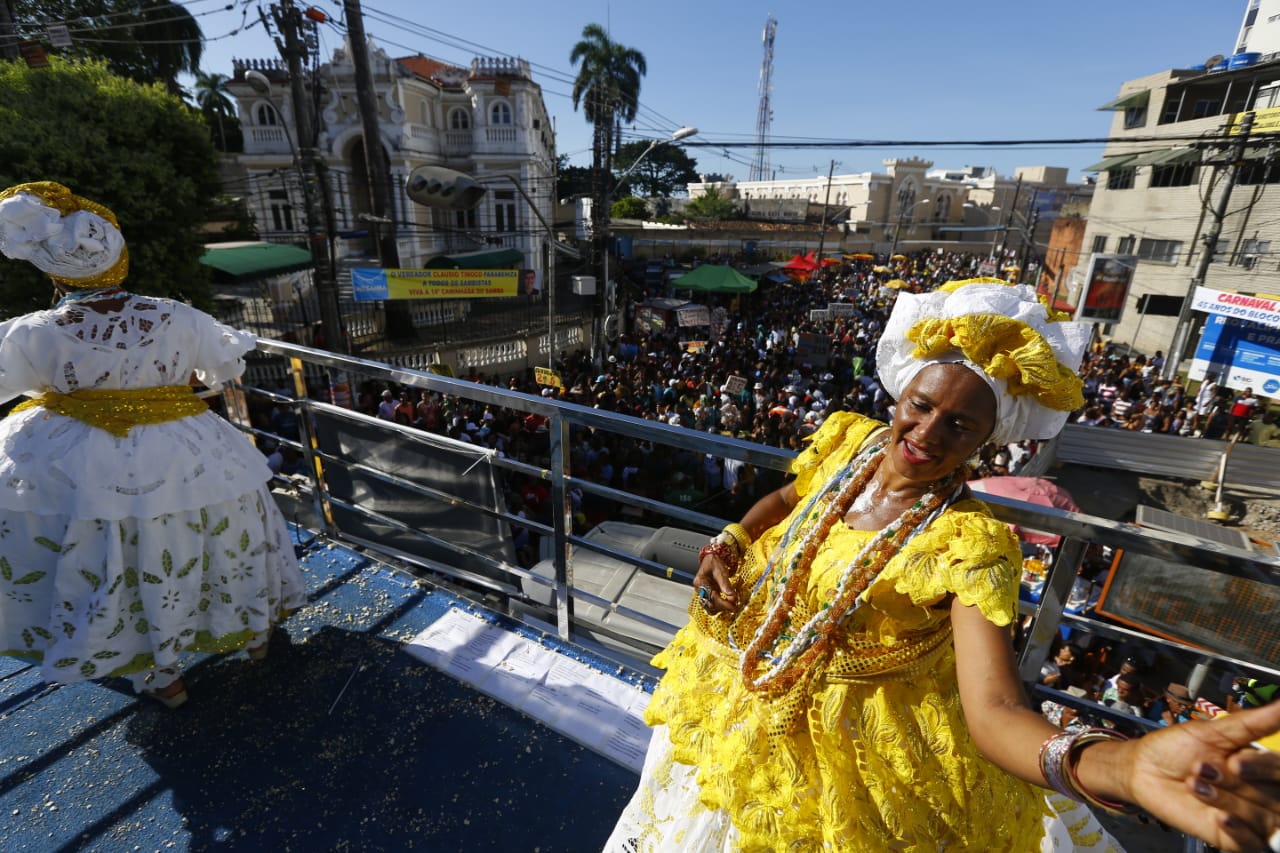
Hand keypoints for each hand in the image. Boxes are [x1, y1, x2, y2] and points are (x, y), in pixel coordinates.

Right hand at [692, 552, 738, 614]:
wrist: (711, 557)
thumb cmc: (714, 562)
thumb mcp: (720, 571)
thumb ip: (725, 584)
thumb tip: (732, 596)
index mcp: (700, 582)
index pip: (712, 598)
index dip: (723, 604)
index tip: (733, 607)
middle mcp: (699, 589)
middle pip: (710, 604)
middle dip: (723, 607)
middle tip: (735, 606)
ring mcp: (702, 592)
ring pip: (710, 606)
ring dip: (721, 608)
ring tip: (732, 605)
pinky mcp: (707, 593)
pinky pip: (712, 603)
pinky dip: (720, 605)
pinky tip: (727, 603)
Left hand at [1119, 701, 1279, 851]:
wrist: (1143, 768)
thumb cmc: (1178, 747)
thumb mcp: (1214, 731)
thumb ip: (1253, 723)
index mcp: (1263, 767)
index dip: (1265, 767)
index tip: (1235, 760)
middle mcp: (1262, 793)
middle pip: (1277, 797)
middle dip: (1242, 784)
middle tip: (1205, 768)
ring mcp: (1250, 818)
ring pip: (1263, 818)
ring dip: (1229, 801)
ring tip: (1194, 784)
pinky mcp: (1233, 839)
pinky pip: (1252, 844)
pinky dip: (1240, 832)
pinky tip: (1221, 817)